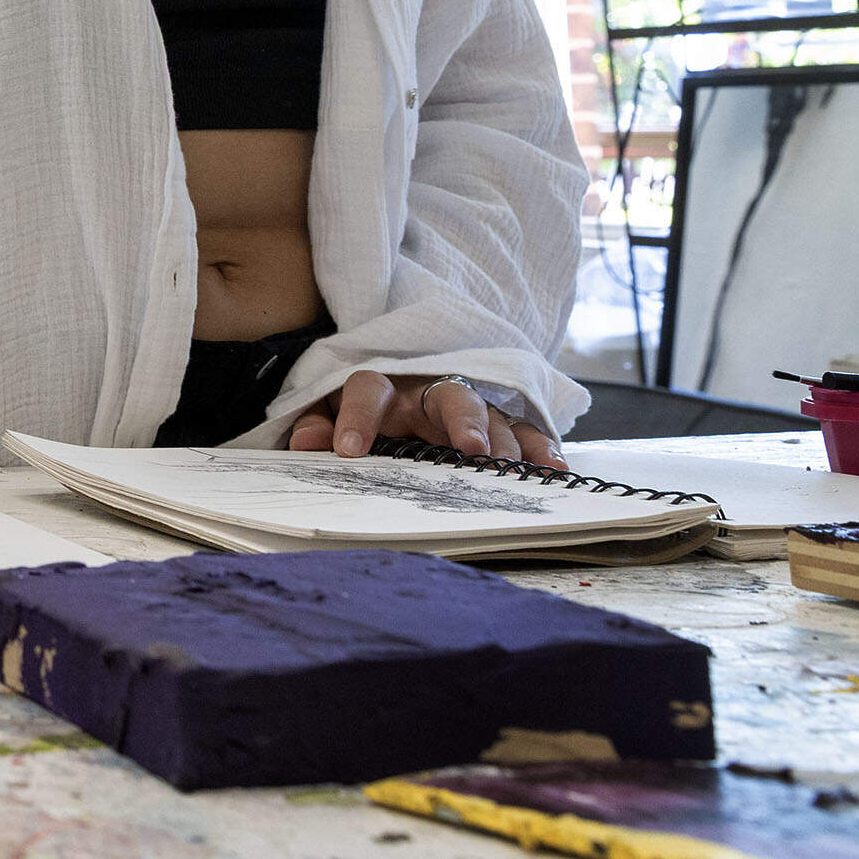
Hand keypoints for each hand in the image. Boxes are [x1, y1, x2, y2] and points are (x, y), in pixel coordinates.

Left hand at [287, 372, 563, 469]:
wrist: (399, 390)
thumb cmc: (367, 411)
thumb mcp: (333, 413)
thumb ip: (318, 424)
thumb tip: (304, 443)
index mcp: (384, 388)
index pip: (366, 389)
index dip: (355, 416)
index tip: (347, 449)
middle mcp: (430, 392)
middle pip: (450, 396)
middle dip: (461, 420)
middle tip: (469, 448)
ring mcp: (469, 406)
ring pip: (493, 415)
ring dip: (504, 441)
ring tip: (512, 468)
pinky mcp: (499, 422)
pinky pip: (525, 430)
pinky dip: (541, 447)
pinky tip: (553, 469)